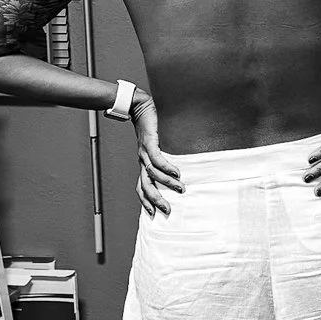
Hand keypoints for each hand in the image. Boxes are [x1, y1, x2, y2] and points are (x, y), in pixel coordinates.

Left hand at [130, 90, 184, 216]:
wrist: (140, 105)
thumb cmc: (152, 125)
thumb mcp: (157, 144)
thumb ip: (164, 156)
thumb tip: (179, 168)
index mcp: (143, 163)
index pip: (142, 186)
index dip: (146, 201)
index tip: (154, 214)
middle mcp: (142, 160)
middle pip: (145, 185)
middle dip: (155, 199)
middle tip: (167, 210)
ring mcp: (144, 152)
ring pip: (152, 174)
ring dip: (166, 183)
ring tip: (181, 188)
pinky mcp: (149, 142)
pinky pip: (157, 158)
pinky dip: (166, 167)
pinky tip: (176, 173)